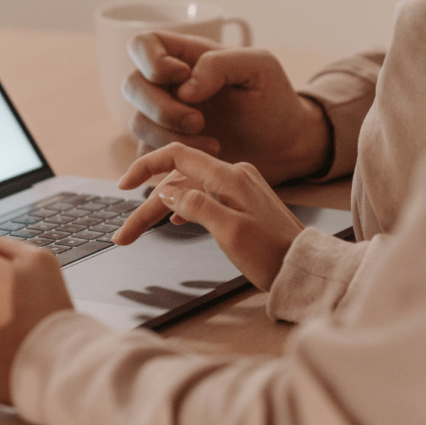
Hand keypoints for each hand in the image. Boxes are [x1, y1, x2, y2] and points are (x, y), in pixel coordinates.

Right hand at [113, 143, 304, 290]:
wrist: (304, 268)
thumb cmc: (272, 255)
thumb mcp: (230, 232)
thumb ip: (196, 207)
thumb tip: (165, 193)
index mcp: (229, 177)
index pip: (176, 156)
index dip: (145, 167)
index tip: (122, 186)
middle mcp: (233, 176)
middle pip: (176, 182)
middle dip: (146, 208)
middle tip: (123, 236)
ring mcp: (238, 188)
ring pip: (188, 192)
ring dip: (160, 211)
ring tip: (137, 234)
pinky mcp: (242, 202)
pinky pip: (203, 197)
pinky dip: (182, 208)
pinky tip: (173, 221)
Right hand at [123, 31, 330, 184]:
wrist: (284, 146)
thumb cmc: (274, 101)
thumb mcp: (260, 68)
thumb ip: (221, 63)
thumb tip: (183, 87)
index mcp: (187, 56)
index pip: (143, 45)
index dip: (152, 61)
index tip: (183, 77)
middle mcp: (169, 86)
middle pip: (132, 86)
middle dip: (162, 108)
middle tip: (199, 121)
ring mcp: (165, 119)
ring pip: (137, 123)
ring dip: (170, 136)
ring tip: (212, 143)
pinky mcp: (168, 150)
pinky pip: (147, 154)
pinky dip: (171, 158)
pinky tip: (206, 157)